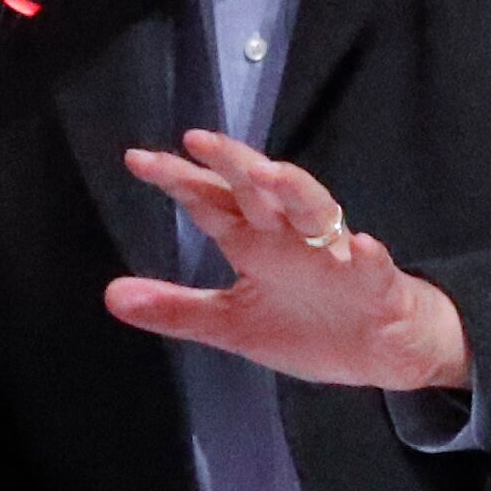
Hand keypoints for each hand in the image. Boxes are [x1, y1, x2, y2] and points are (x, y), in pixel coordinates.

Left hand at [103, 131, 473, 392]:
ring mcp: (335, 255)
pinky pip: (373, 264)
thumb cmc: (309, 325)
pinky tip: (361, 248)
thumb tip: (110, 296)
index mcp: (255, 243)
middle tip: (199, 141)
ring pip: (316, 212)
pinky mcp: (375, 281)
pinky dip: (366, 255)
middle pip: (259, 190)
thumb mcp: (232, 324)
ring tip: (273, 176)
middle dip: (233, 164)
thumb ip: (176, 309)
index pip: (212, 202)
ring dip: (297, 192)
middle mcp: (290, 237)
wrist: (381, 349)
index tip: (139, 160)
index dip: (179, 179)